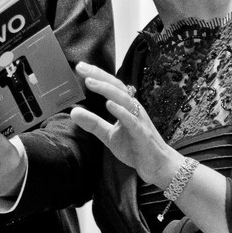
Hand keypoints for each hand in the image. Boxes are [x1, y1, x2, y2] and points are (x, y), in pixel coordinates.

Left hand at [69, 62, 176, 188]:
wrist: (158, 165)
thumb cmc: (135, 147)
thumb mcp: (109, 135)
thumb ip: (93, 124)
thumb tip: (73, 112)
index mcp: (126, 107)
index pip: (111, 87)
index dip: (97, 76)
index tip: (80, 67)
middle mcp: (133, 109)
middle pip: (117, 87)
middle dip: (99, 76)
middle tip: (81, 67)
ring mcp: (138, 120)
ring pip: (123, 99)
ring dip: (107, 89)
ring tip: (90, 82)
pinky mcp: (141, 134)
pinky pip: (131, 120)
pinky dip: (120, 111)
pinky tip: (109, 104)